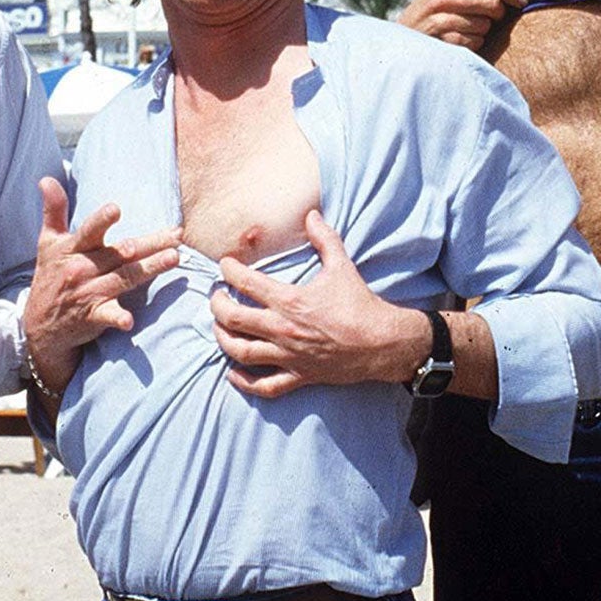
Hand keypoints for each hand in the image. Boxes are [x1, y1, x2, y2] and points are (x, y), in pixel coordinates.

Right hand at [23, 178, 182, 391]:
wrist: (39, 326)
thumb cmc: (50, 277)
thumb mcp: (48, 243)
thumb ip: (53, 210)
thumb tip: (47, 179)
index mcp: (72, 249)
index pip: (89, 231)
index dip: (101, 220)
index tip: (116, 209)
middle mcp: (80, 269)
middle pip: (120, 254)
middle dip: (148, 244)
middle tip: (175, 236)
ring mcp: (87, 293)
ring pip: (124, 278)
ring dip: (149, 269)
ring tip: (174, 258)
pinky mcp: (92, 317)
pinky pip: (107, 316)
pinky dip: (118, 317)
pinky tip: (129, 320)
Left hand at [212, 210, 427, 397]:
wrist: (383, 342)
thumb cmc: (360, 304)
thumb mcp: (342, 266)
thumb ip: (324, 238)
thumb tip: (312, 213)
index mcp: (290, 301)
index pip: (246, 283)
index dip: (229, 270)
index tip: (225, 265)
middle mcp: (283, 329)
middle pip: (233, 319)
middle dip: (217, 305)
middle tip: (216, 296)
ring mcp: (289, 356)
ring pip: (241, 352)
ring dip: (223, 339)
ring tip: (219, 328)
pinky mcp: (299, 376)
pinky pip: (264, 386)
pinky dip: (244, 382)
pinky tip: (233, 372)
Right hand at [398, 0, 524, 51]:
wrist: (398, 44)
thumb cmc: (428, 17)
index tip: (523, 0)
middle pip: (491, 3)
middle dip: (498, 14)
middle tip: (491, 18)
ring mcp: (439, 19)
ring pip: (485, 25)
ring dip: (482, 31)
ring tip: (465, 30)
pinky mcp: (441, 40)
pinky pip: (475, 42)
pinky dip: (473, 44)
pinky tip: (459, 41)